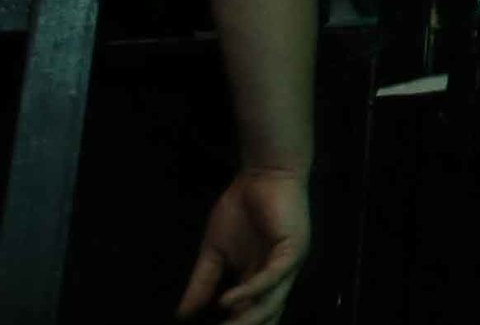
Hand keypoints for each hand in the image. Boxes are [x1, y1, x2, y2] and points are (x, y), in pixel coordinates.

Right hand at [174, 165, 306, 323]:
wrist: (264, 174)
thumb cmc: (243, 209)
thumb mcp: (214, 252)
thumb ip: (202, 283)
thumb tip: (182, 315)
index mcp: (260, 280)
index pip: (249, 314)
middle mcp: (277, 278)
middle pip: (264, 315)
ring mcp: (287, 264)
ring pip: (271, 302)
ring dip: (246, 320)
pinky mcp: (293, 248)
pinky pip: (273, 276)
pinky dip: (250, 291)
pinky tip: (227, 301)